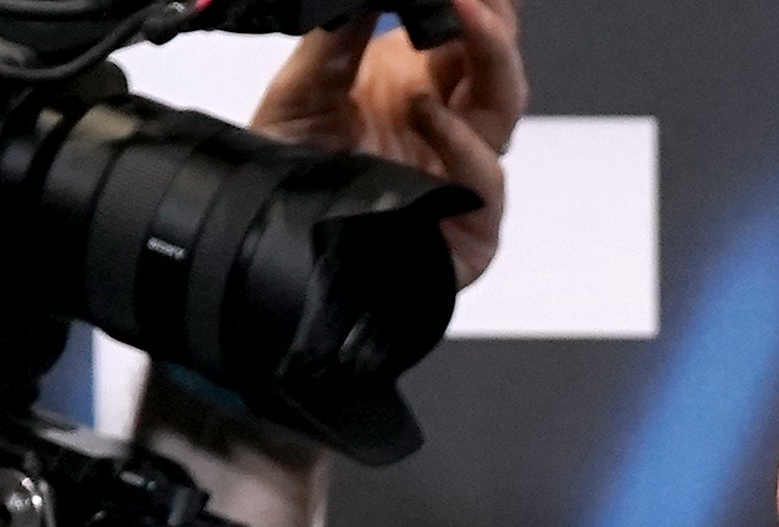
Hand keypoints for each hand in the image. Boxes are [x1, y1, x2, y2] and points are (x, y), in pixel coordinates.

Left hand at [255, 0, 527, 286]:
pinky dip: (463, 144)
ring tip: (461, 19)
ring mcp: (461, 175)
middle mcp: (445, 128)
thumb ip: (333, 40)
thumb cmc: (291, 180)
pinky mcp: (470, 228)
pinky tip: (427, 113)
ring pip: (504, 114)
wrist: (274, 250)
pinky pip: (486, 183)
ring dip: (492, 60)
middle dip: (495, 27)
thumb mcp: (300, 92)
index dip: (477, 10)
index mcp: (415, 88)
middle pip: (497, 69)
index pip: (467, 38)